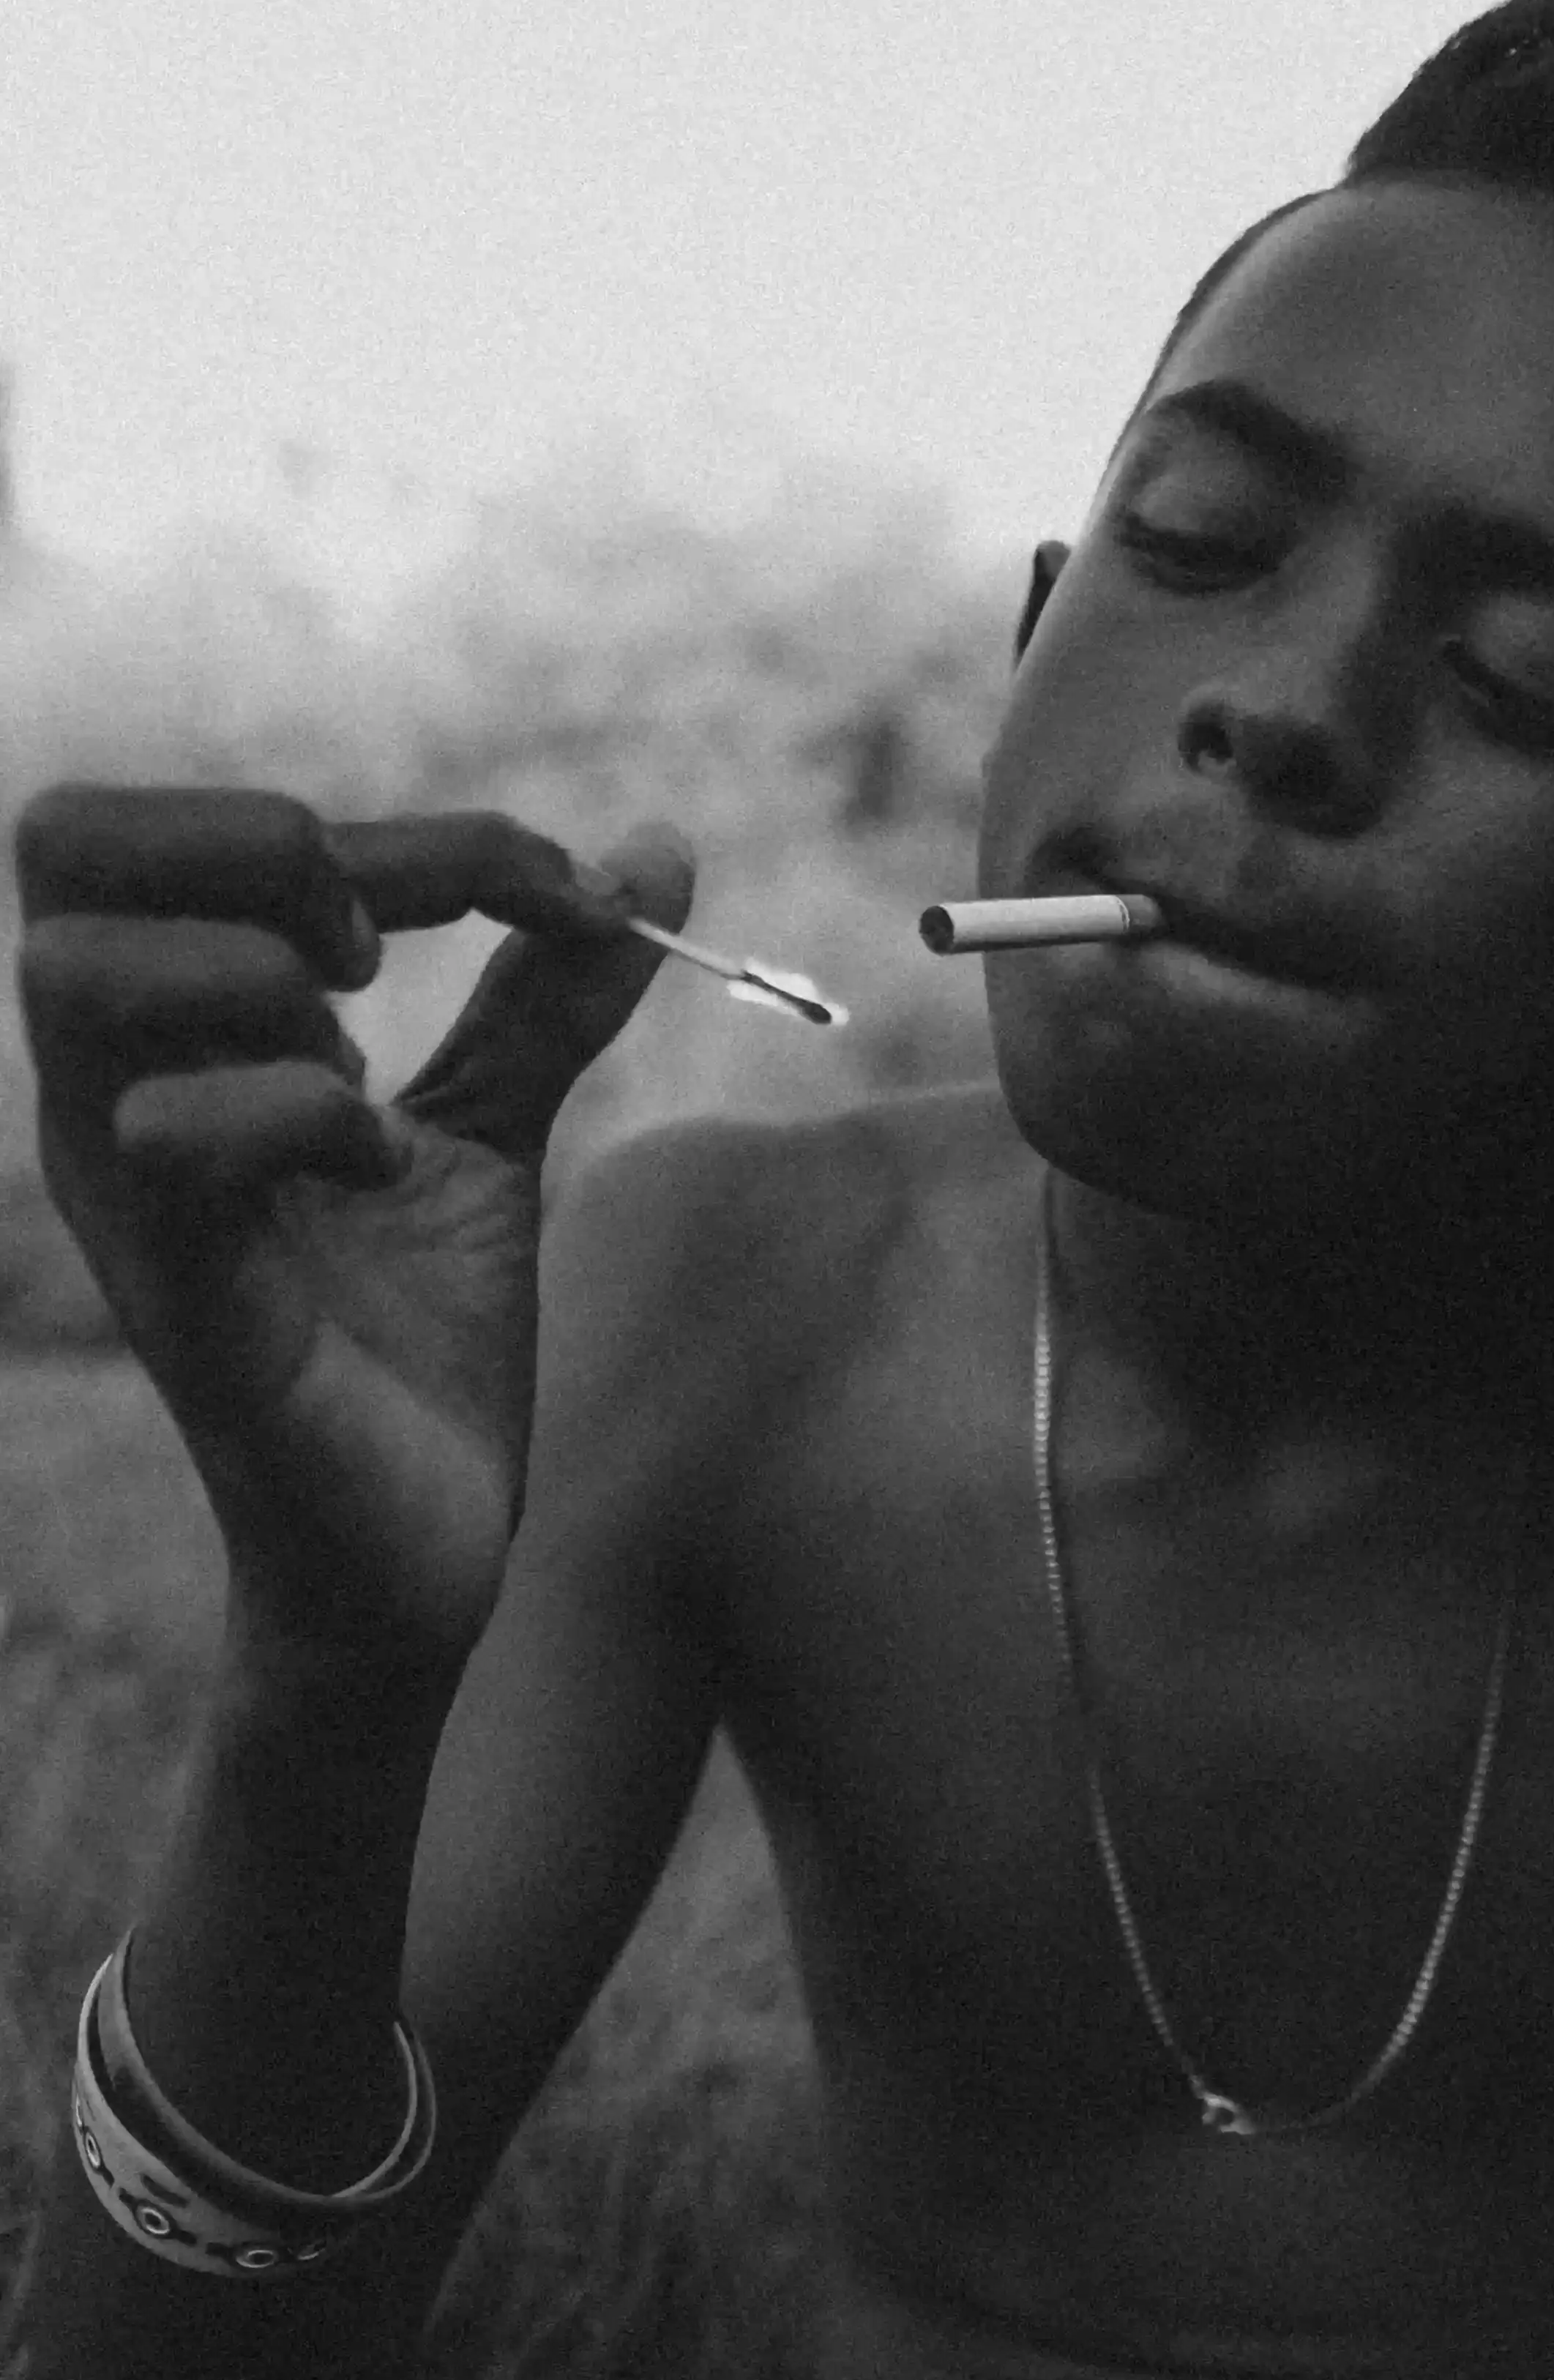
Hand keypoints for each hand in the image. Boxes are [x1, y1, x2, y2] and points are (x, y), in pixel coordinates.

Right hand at [13, 785, 688, 1662]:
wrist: (426, 1555)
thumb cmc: (422, 1349)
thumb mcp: (493, 1133)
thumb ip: (549, 995)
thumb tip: (656, 851)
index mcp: (166, 1041)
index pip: (178, 829)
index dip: (386, 824)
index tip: (551, 889)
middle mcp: (109, 1095)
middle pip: (70, 842)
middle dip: (263, 846)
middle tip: (389, 954)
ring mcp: (128, 1194)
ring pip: (82, 970)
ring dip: (258, 972)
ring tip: (367, 1060)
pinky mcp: (181, 1296)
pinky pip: (169, 1133)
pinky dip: (298, 1111)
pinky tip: (382, 1164)